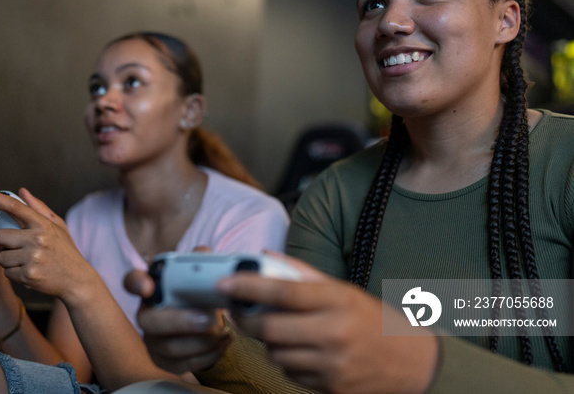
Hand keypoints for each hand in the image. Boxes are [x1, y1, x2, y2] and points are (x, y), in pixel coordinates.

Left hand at [0, 185, 100, 303]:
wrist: (77, 280)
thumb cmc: (65, 251)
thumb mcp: (57, 226)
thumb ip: (38, 208)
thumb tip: (22, 191)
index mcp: (43, 224)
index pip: (14, 207)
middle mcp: (37, 239)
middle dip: (3, 244)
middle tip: (17, 248)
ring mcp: (32, 258)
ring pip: (1, 257)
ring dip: (9, 261)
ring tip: (27, 262)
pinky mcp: (28, 275)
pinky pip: (7, 272)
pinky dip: (14, 273)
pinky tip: (29, 272)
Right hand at [123, 268, 230, 373]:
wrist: (207, 322)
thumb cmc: (199, 295)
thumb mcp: (200, 275)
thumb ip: (200, 261)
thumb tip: (203, 253)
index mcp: (153, 288)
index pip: (132, 281)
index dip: (136, 284)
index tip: (147, 286)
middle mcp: (147, 314)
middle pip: (149, 322)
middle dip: (180, 321)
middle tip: (207, 319)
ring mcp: (153, 340)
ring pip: (169, 347)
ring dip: (201, 341)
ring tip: (222, 331)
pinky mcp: (166, 362)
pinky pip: (183, 365)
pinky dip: (208, 355)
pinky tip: (223, 343)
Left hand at [218, 254, 438, 393]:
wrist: (414, 363)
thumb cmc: (374, 320)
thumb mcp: (344, 290)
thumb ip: (302, 273)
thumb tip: (265, 258)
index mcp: (337, 300)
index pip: (283, 291)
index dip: (248, 286)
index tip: (224, 283)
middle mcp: (334, 332)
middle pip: (270, 329)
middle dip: (247, 321)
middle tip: (239, 311)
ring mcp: (332, 365)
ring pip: (276, 354)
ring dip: (269, 343)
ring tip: (281, 331)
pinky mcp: (331, 388)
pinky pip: (291, 375)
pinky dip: (287, 362)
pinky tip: (301, 351)